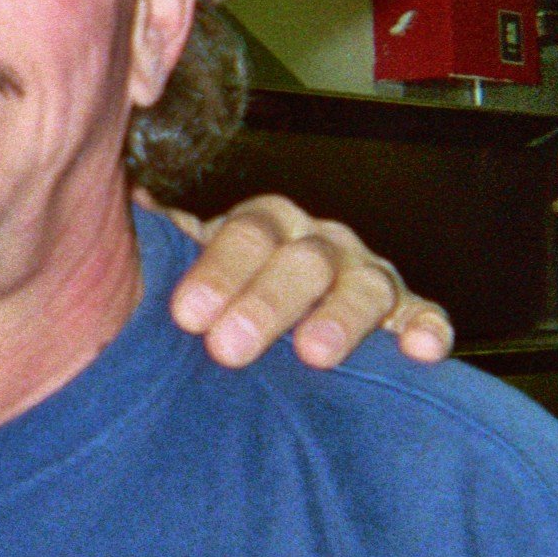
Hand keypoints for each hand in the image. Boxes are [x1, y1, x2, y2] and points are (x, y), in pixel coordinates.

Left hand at [156, 191, 455, 368]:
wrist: (268, 332)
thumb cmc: (224, 302)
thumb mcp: (187, 270)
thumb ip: (161, 242)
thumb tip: (131, 202)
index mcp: (265, 226)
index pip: (247, 234)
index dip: (219, 271)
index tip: (187, 315)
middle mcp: (319, 243)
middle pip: (302, 260)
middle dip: (265, 304)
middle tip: (228, 349)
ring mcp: (366, 277)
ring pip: (364, 284)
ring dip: (340, 317)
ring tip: (314, 354)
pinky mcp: (406, 315)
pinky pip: (423, 315)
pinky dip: (426, 328)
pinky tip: (420, 350)